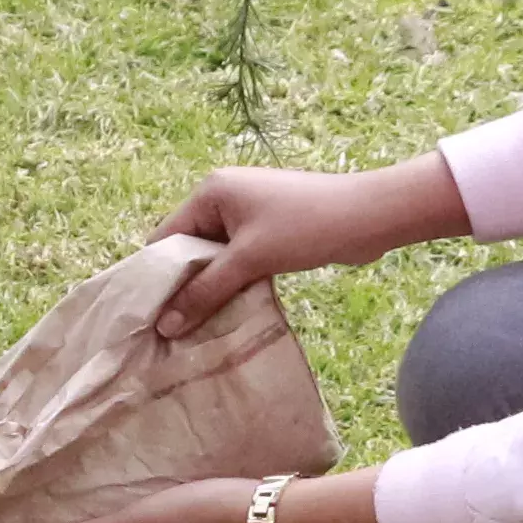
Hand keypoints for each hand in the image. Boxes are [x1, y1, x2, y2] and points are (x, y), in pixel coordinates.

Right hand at [152, 150, 468, 336]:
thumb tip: (166, 326)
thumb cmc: (306, 227)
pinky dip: (235, 283)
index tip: (151, 317)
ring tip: (200, 329)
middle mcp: (225, 197)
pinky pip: (240, 260)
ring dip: (212, 289)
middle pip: (190, 248)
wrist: (370, 216)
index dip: (157, 277)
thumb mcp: (250, 260)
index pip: (166, 236)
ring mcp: (249, 213)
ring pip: (217, 258)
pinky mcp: (270, 230)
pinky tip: (232, 313)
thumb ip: (206, 291)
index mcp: (211, 191)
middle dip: (186, 286)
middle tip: (175, 330)